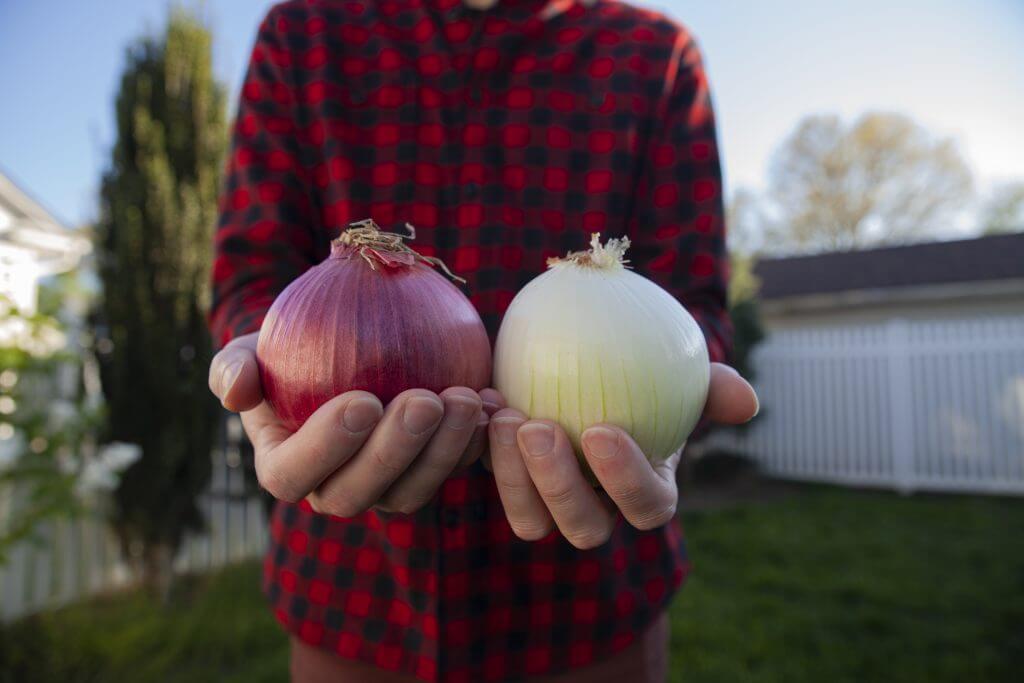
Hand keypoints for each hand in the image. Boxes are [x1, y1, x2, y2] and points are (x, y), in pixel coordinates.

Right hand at [209, 332, 500, 514]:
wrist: (339, 349)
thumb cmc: (287, 348)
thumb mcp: (251, 348)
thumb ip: (234, 368)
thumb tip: (235, 391)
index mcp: (286, 468)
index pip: (295, 474)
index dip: (327, 447)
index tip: (362, 401)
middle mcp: (335, 489)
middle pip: (362, 491)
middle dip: (397, 451)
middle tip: (425, 400)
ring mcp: (385, 487)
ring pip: (415, 488)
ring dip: (445, 448)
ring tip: (466, 397)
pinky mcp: (429, 472)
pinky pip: (455, 468)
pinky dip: (476, 439)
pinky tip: (494, 399)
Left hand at [487, 363, 757, 548]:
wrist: (594, 368)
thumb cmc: (648, 375)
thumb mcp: (681, 374)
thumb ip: (712, 388)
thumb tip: (747, 401)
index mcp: (648, 492)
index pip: (646, 505)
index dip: (625, 479)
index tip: (600, 430)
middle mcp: (600, 510)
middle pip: (583, 527)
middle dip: (558, 486)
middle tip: (538, 426)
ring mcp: (552, 504)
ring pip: (531, 519)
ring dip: (513, 474)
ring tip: (503, 413)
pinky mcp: (512, 484)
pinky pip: (493, 481)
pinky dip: (483, 448)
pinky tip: (480, 398)